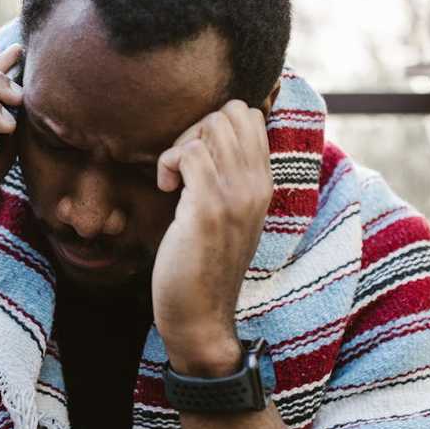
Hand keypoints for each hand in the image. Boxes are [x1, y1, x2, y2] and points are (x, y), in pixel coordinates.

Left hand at [152, 101, 271, 376]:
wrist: (202, 316)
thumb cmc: (204, 266)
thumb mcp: (228, 217)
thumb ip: (228, 180)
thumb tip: (206, 145)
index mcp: (264, 184)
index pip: (252, 117)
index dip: (215, 124)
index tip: (196, 158)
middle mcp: (256, 185)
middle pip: (232, 112)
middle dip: (197, 127)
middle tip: (181, 166)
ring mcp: (235, 196)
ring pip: (211, 126)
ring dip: (181, 144)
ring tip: (173, 179)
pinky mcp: (208, 208)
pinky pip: (190, 153)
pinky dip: (168, 162)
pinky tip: (165, 189)